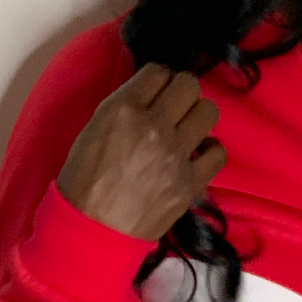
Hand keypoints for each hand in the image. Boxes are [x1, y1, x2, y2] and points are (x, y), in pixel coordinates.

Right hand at [57, 62, 224, 238]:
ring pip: (208, 111)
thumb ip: (125, 108)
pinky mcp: (190, 182)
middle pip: (189, 85)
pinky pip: (218, 152)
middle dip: (183, 93)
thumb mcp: (94, 130)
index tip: (157, 94)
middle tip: (175, 110)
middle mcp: (153, 125)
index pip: (158, 71)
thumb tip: (152, 97)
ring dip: (199, 117)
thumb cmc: (83, 181)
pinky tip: (197, 157)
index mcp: (122, 109)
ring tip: (187, 132)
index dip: (160, 80)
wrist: (93, 230)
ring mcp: (175, 154)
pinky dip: (210, 152)